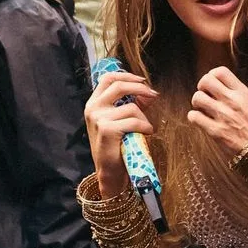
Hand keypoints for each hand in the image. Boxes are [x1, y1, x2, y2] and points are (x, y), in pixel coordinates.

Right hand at [84, 70, 158, 193]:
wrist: (110, 172)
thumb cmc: (118, 147)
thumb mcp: (122, 121)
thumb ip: (132, 105)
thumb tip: (149, 93)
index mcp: (94, 103)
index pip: (108, 78)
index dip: (127, 75)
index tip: (142, 80)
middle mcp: (93, 108)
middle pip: (119, 85)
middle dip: (140, 88)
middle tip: (154, 95)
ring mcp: (98, 118)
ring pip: (131, 107)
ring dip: (144, 117)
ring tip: (146, 129)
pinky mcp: (107, 129)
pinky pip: (133, 121)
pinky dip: (144, 126)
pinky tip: (146, 134)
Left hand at [188, 66, 247, 157]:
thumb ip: (244, 97)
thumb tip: (232, 92)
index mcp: (243, 93)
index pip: (221, 72)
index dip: (213, 75)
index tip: (213, 84)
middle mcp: (231, 101)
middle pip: (206, 80)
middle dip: (202, 86)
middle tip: (205, 94)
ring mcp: (222, 115)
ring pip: (197, 97)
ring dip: (197, 102)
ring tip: (202, 108)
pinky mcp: (214, 130)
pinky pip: (194, 117)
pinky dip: (194, 117)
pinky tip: (200, 120)